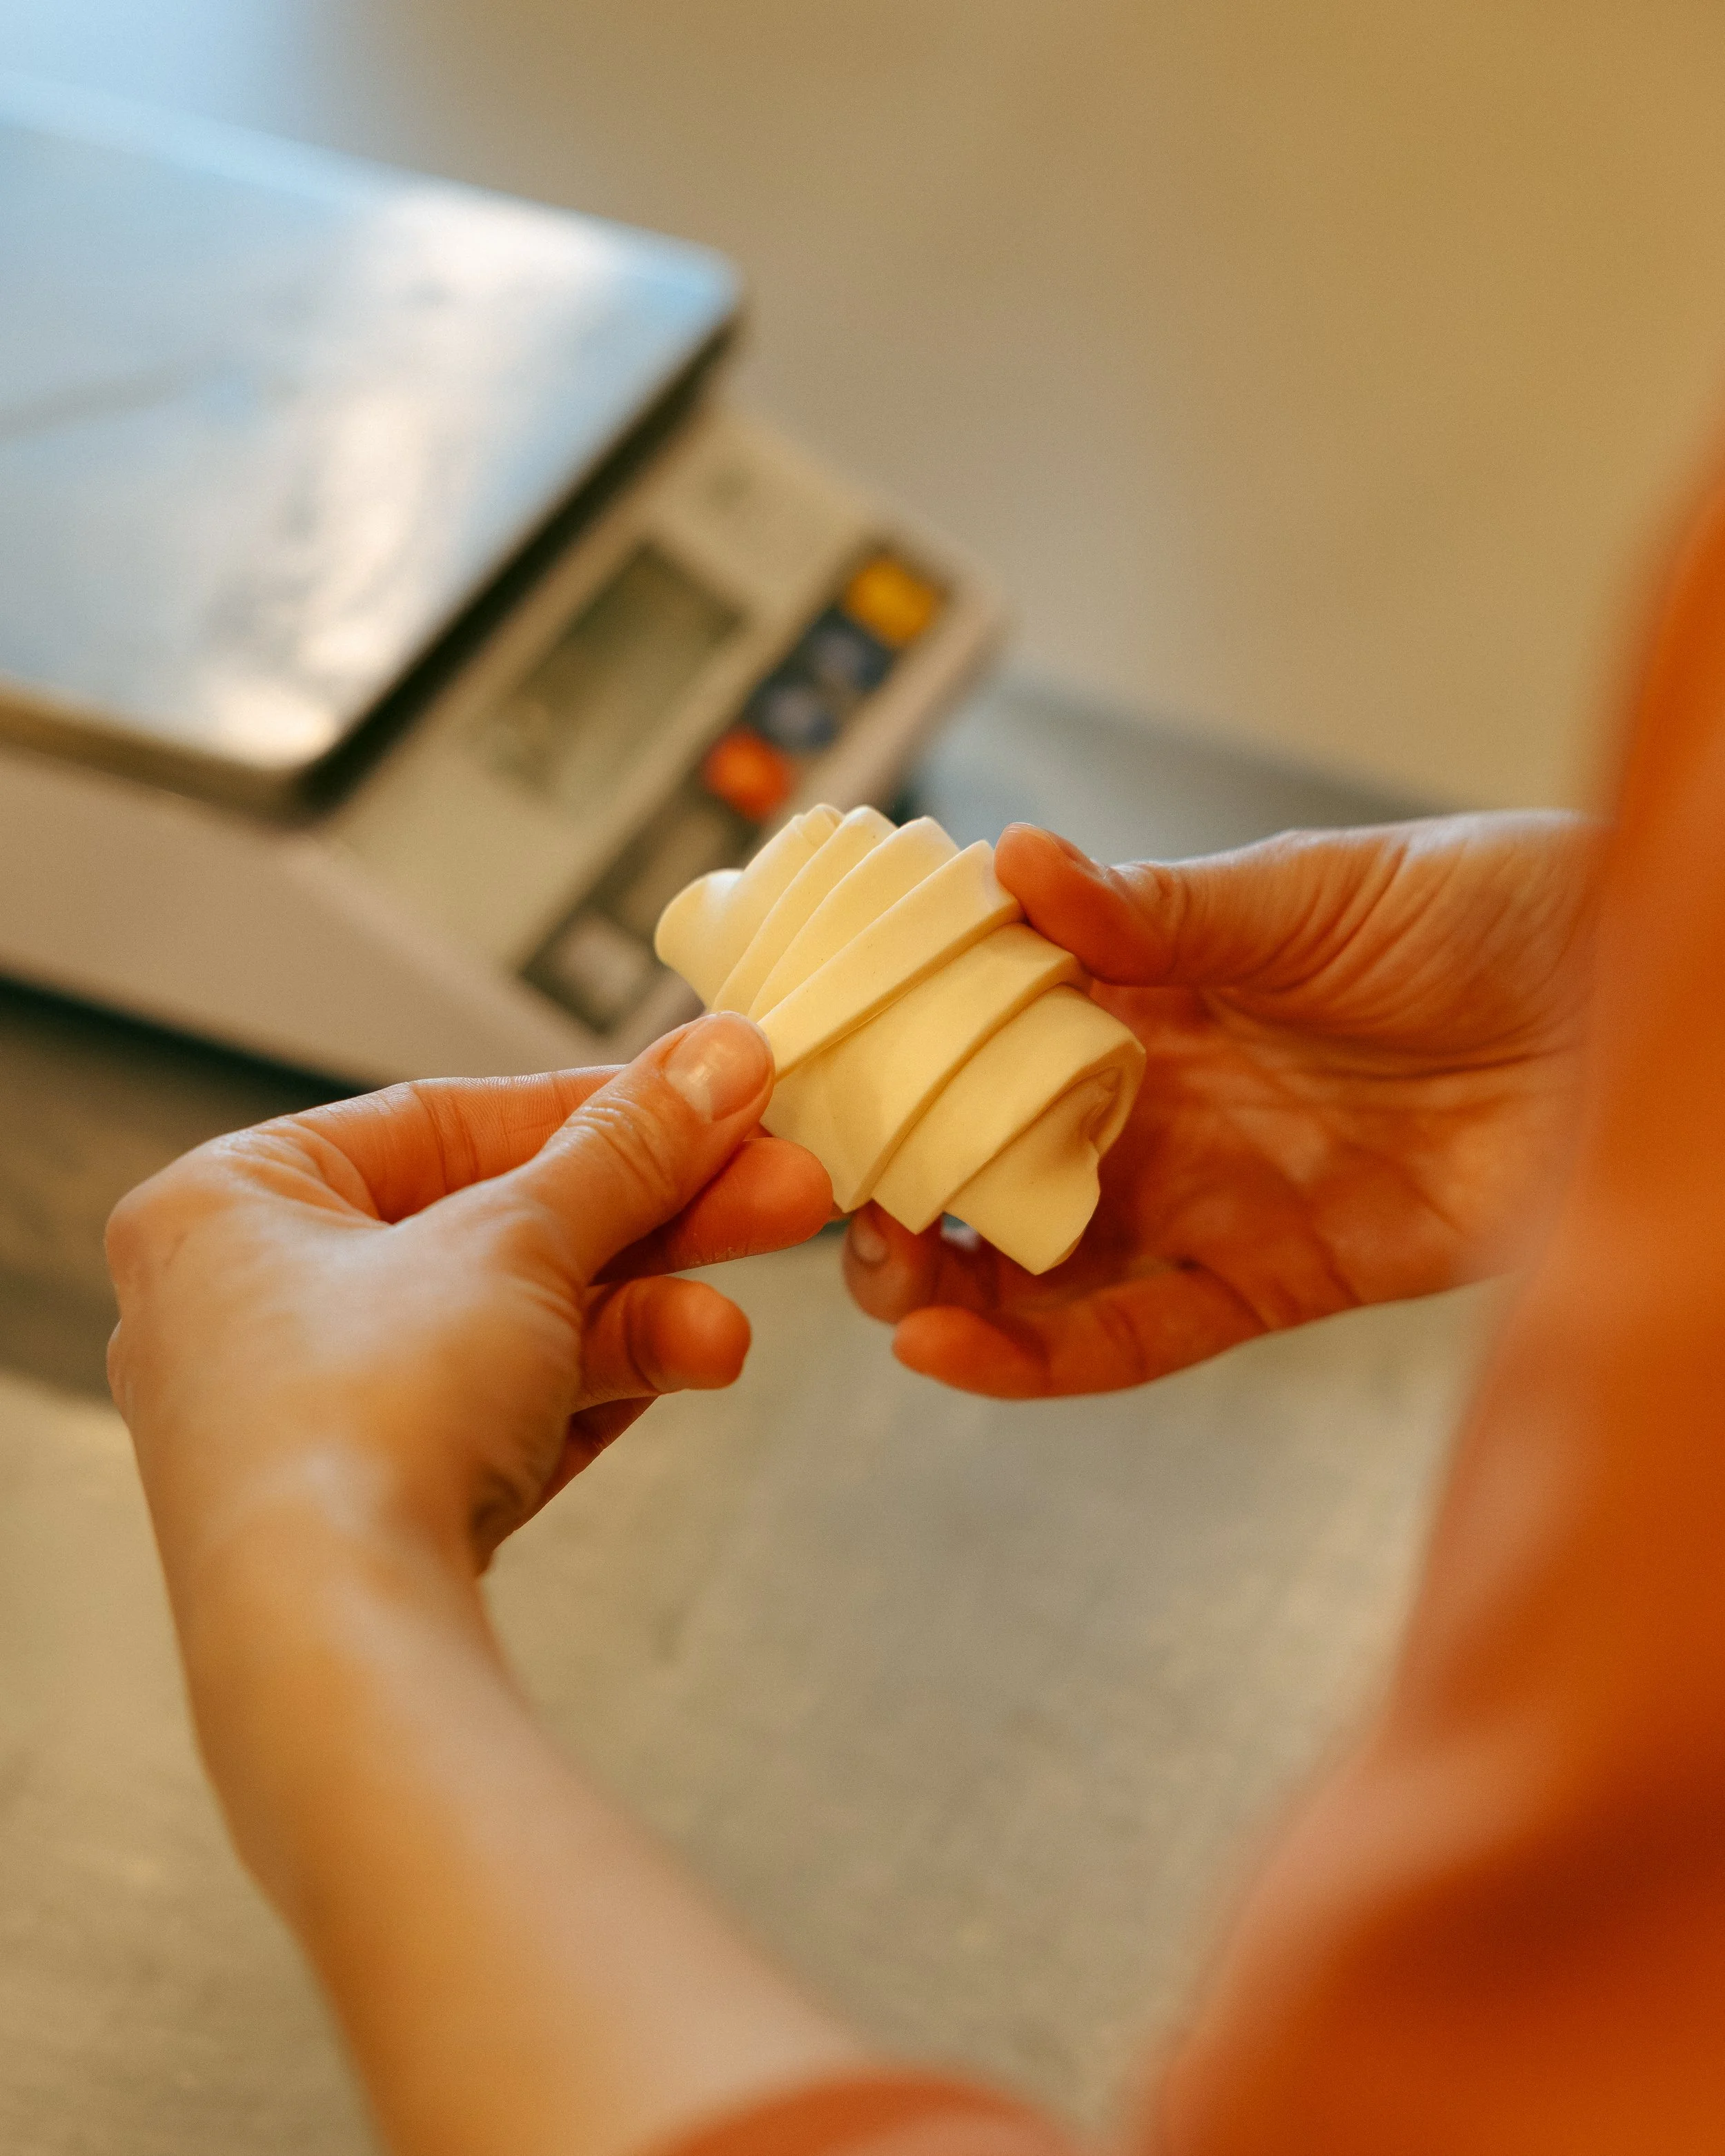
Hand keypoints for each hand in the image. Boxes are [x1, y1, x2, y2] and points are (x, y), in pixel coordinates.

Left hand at [106, 1019, 866, 2155]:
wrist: (336, 1656)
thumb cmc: (356, 1427)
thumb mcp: (518, 1242)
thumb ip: (626, 1148)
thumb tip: (718, 1059)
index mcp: (230, 1204)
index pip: (447, 1118)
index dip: (601, 1105)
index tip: (715, 1095)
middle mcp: (252, 1308)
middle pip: (497, 1224)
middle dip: (655, 1213)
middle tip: (779, 1186)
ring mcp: (312, 1419)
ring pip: (512, 1327)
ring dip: (644, 1311)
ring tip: (740, 1321)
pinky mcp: (375, 1509)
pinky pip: (503, 1411)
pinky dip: (598, 1386)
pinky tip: (696, 1359)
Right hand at [845, 812, 1600, 1397]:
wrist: (1630, 1008)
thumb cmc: (1478, 913)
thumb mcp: (1304, 894)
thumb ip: (1156, 908)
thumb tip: (1007, 860)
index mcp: (1138, 992)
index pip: (976, 1032)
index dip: (889, 1057)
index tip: (799, 1074)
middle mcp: (1152, 1101)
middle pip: (983, 1162)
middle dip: (892, 1188)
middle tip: (825, 1200)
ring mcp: (1203, 1197)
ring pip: (1036, 1267)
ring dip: (944, 1287)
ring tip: (873, 1286)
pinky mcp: (1270, 1281)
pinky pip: (1138, 1335)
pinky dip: (1042, 1358)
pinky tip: (954, 1353)